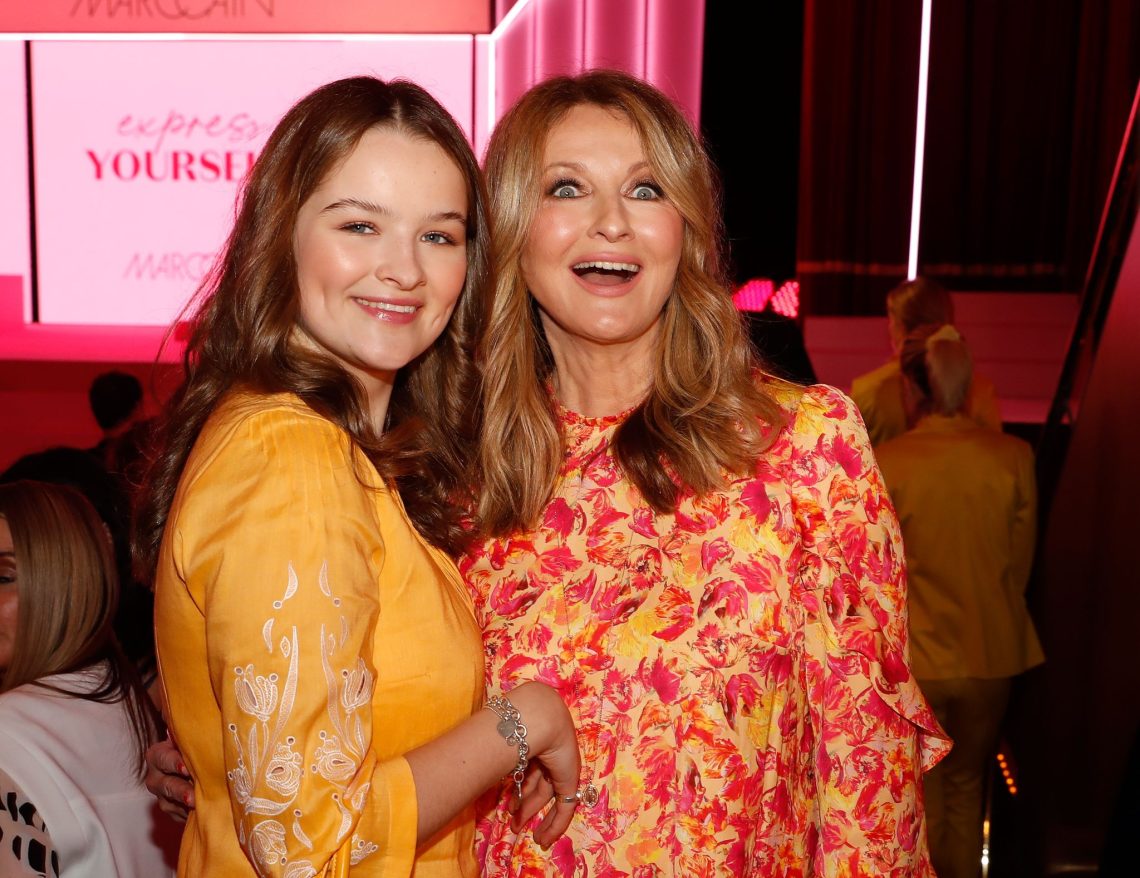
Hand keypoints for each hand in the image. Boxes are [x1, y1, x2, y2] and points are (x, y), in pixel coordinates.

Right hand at [145, 735, 194, 821]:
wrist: (194, 764)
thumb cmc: (196, 743)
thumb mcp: (191, 735)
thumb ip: (191, 728)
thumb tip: (200, 708)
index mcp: (159, 753)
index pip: (162, 757)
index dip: (174, 762)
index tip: (187, 767)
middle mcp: (156, 774)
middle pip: (163, 783)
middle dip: (178, 788)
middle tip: (192, 793)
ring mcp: (161, 794)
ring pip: (168, 802)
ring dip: (182, 804)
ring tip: (196, 805)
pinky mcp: (170, 809)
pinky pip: (176, 815)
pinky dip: (187, 814)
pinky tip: (199, 813)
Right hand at [502, 681, 580, 849]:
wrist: (539, 718)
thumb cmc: (515, 726)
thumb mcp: (503, 746)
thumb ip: (495, 760)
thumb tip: (469, 763)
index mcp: (536, 742)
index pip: (529, 770)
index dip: (519, 789)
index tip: (510, 807)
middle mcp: (550, 754)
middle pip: (538, 785)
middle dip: (524, 806)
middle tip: (513, 824)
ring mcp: (562, 768)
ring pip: (548, 797)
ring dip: (533, 816)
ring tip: (519, 831)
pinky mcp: (570, 781)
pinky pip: (564, 808)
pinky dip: (554, 825)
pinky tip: (544, 840)